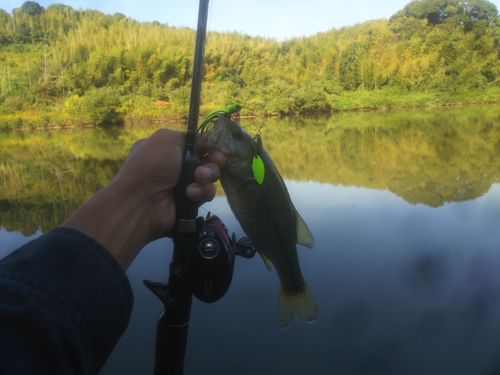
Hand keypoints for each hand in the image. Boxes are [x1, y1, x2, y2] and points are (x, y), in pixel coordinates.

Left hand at [61, 128, 224, 269]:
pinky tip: (190, 194)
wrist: (141, 201)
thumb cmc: (152, 165)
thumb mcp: (167, 139)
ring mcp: (182, 185)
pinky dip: (201, 193)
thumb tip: (205, 141)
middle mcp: (175, 166)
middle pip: (207, 161)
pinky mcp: (189, 202)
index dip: (208, 146)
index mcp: (168, 149)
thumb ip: (190, 136)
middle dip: (213, 162)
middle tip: (213, 162)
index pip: (196, 144)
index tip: (214, 148)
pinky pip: (205, 194)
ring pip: (209, 178)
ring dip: (207, 177)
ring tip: (198, 179)